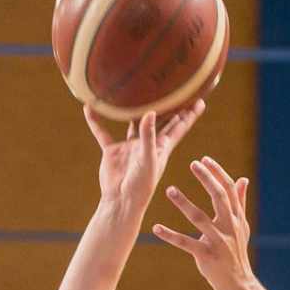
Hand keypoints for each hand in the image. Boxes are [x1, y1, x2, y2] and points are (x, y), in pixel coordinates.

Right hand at [86, 101, 204, 215]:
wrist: (120, 202)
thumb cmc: (140, 186)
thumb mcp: (148, 159)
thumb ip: (148, 136)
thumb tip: (150, 112)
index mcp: (162, 146)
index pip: (179, 126)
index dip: (190, 114)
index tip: (201, 99)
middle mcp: (147, 143)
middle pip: (161, 119)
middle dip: (168, 105)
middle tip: (175, 87)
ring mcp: (130, 146)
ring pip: (133, 122)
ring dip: (133, 109)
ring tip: (135, 90)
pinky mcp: (113, 151)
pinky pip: (103, 133)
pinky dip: (96, 121)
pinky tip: (89, 108)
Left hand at [154, 155, 255, 289]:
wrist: (238, 282)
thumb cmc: (236, 252)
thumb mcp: (242, 227)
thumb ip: (240, 202)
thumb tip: (243, 179)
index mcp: (236, 217)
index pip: (229, 189)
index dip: (217, 173)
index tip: (204, 159)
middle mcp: (229, 227)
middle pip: (219, 197)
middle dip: (206, 179)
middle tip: (192, 164)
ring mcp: (218, 241)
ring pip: (199, 218)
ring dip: (184, 203)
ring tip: (169, 189)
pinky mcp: (206, 256)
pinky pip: (185, 243)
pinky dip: (170, 235)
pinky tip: (155, 228)